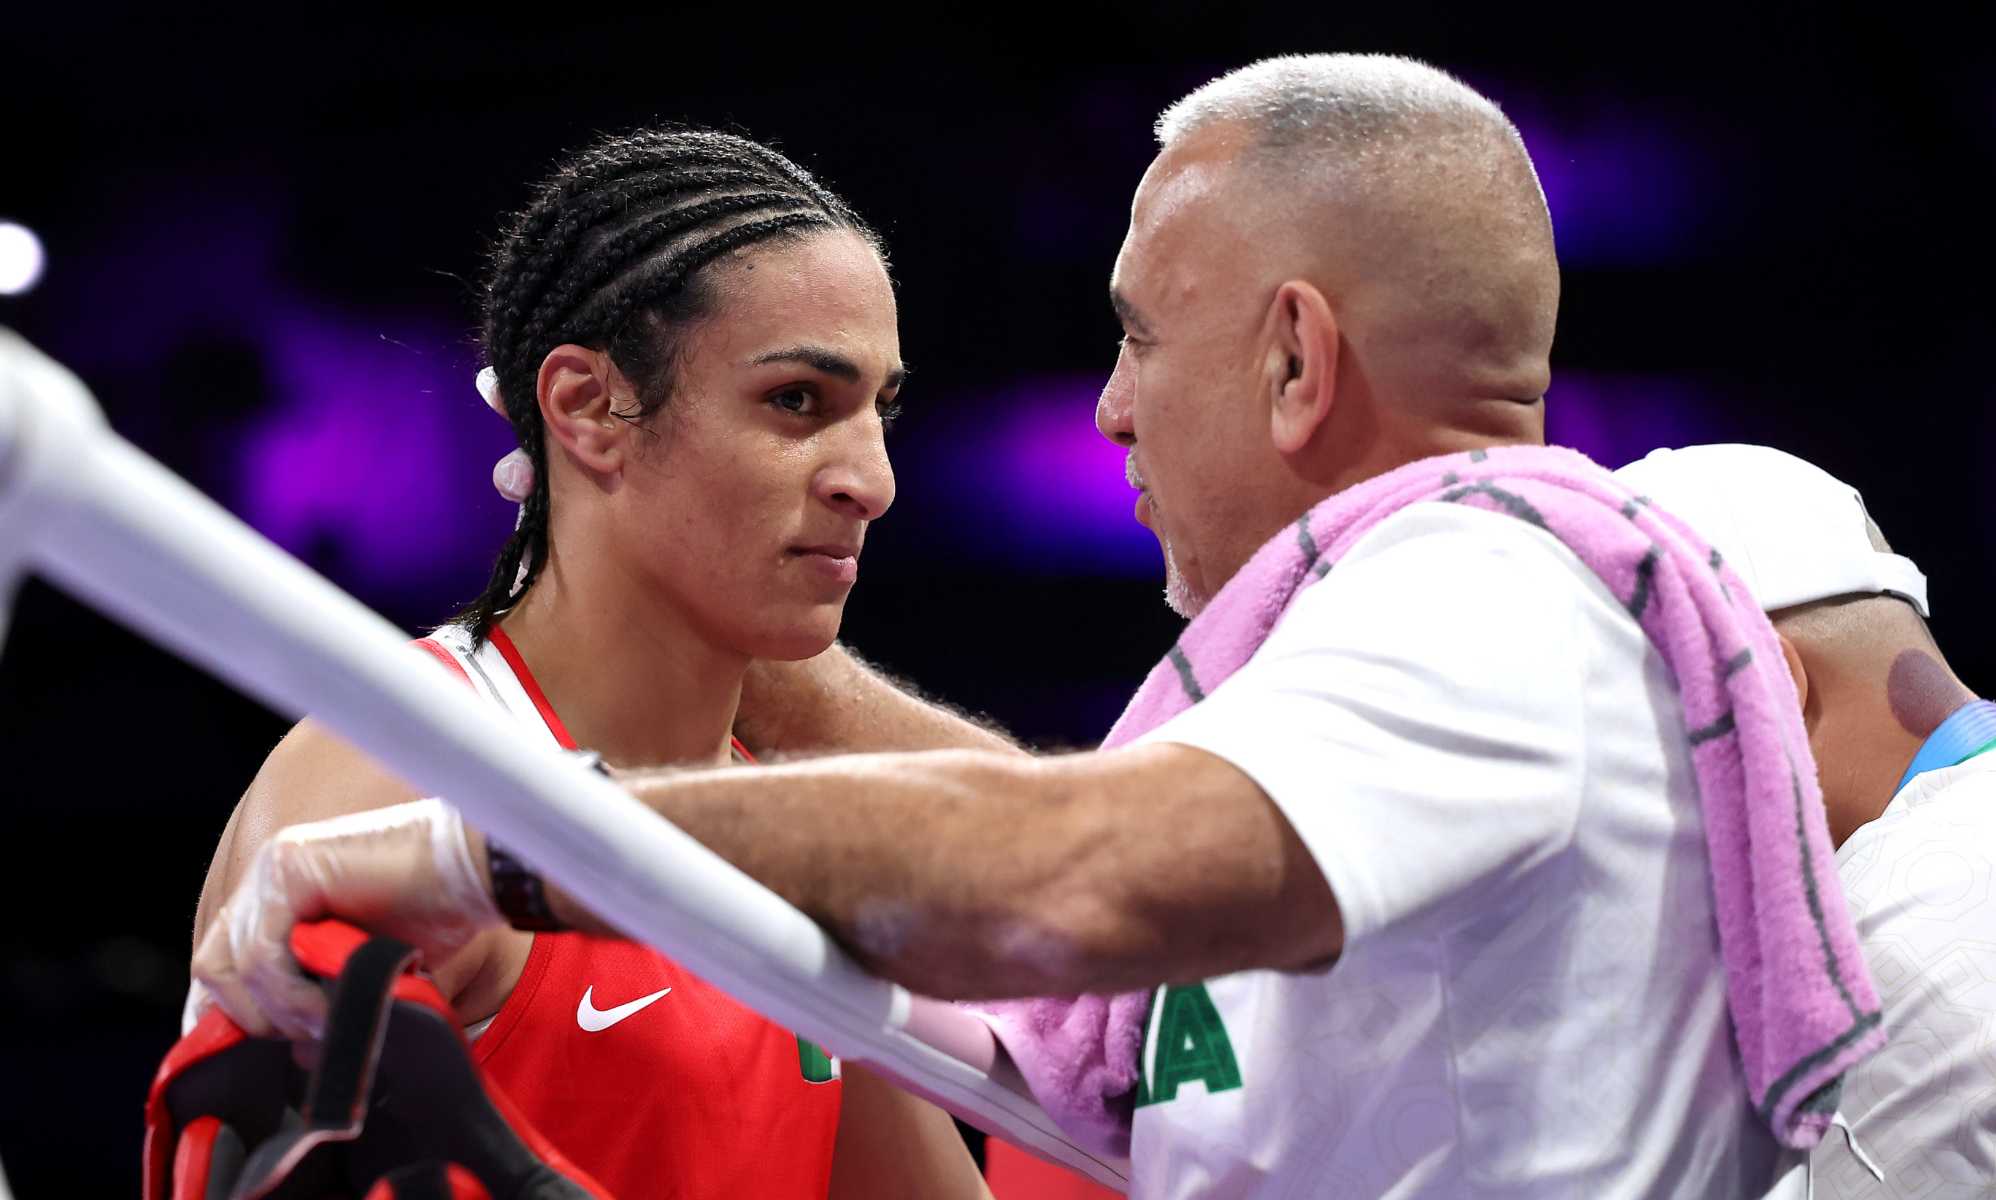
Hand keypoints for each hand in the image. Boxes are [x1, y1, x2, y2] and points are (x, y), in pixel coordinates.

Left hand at [190, 799, 501, 1039]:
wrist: (480, 869)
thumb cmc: (439, 914)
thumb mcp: (367, 971)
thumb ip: (324, 1003)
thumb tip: (298, 1056)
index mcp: (281, 893)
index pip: (222, 963)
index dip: (235, 1013)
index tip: (267, 1050)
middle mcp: (268, 876)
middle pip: (215, 968)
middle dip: (259, 1018)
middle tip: (313, 1036)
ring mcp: (275, 867)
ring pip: (235, 965)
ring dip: (281, 1010)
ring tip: (330, 1022)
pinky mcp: (291, 867)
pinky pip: (263, 952)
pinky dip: (291, 992)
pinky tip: (331, 1003)